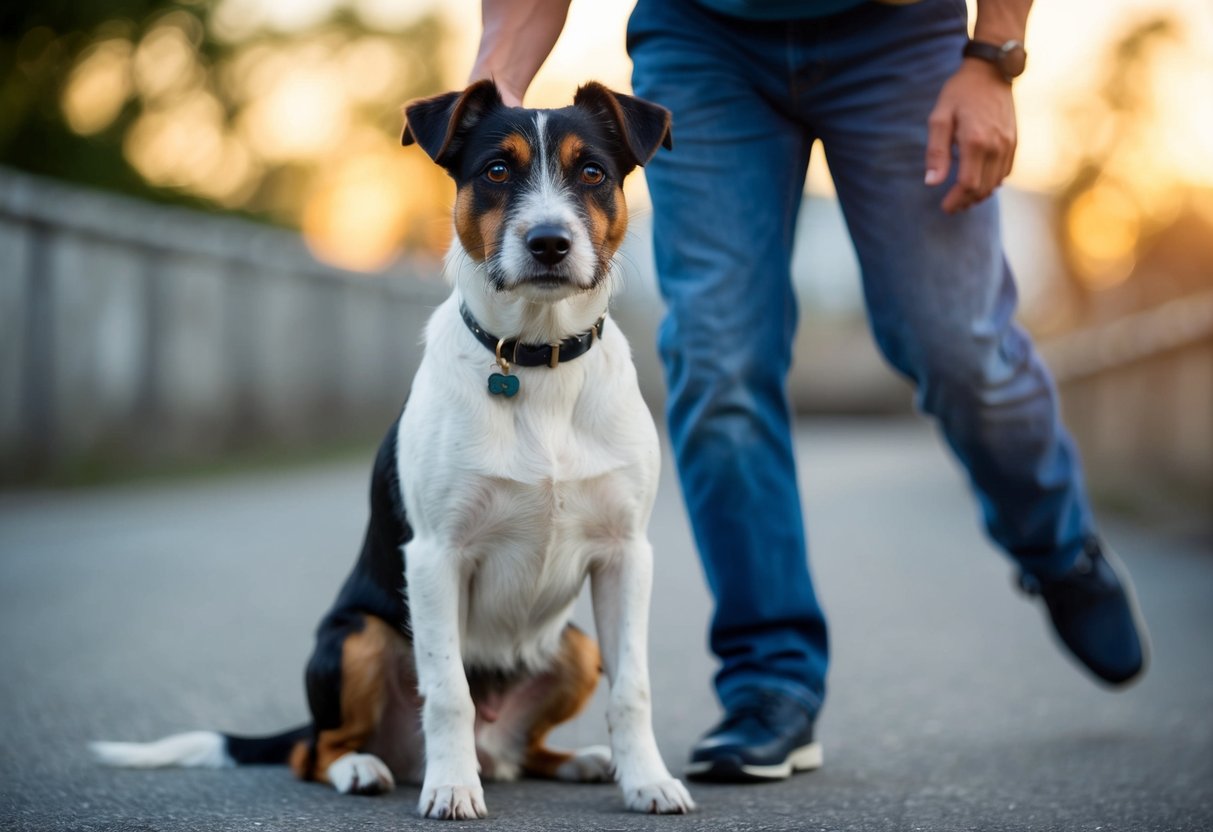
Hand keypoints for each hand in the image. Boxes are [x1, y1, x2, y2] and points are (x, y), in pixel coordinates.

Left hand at [924, 58, 1016, 213]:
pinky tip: (980, 183)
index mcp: (975, 141)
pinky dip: (993, 183)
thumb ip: (936, 151)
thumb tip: (932, 183)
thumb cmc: (960, 93)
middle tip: (952, 206)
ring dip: (979, 195)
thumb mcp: (939, 118)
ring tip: (963, 198)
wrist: (991, 72)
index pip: (968, 184)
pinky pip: (1005, 172)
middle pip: (983, 188)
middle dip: (966, 202)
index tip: (945, 207)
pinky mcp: (1014, 142)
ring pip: (996, 183)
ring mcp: (1008, 145)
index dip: (956, 200)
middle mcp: (996, 146)